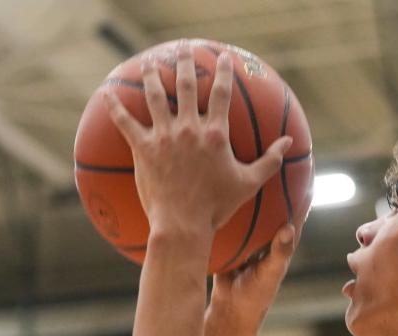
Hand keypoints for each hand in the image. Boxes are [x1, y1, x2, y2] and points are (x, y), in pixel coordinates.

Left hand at [102, 40, 292, 236]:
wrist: (183, 223)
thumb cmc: (217, 206)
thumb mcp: (249, 183)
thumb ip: (270, 160)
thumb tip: (289, 142)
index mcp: (215, 134)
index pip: (222, 94)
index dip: (223, 72)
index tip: (222, 58)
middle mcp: (189, 129)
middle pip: (188, 86)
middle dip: (186, 63)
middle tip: (184, 49)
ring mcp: (164, 136)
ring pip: (156, 96)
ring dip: (154, 76)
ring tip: (152, 65)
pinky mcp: (143, 148)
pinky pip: (125, 122)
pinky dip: (115, 105)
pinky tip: (107, 92)